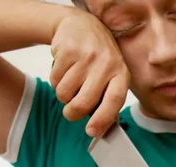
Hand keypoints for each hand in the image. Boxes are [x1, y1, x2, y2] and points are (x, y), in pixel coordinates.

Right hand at [50, 8, 129, 137]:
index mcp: (121, 73)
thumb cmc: (98, 57)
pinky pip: (54, 80)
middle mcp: (106, 64)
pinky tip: (64, 69)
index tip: (91, 132)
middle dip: (72, 114)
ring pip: (65, 94)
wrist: (80, 25)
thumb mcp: (111, 74)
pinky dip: (55, 80)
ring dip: (63, 94)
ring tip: (71, 81)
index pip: (115, 100)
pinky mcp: (68, 50)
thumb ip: (107, 98)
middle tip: (70, 112)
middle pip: (84, 102)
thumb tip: (99, 129)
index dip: (102, 119)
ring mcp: (87, 56)